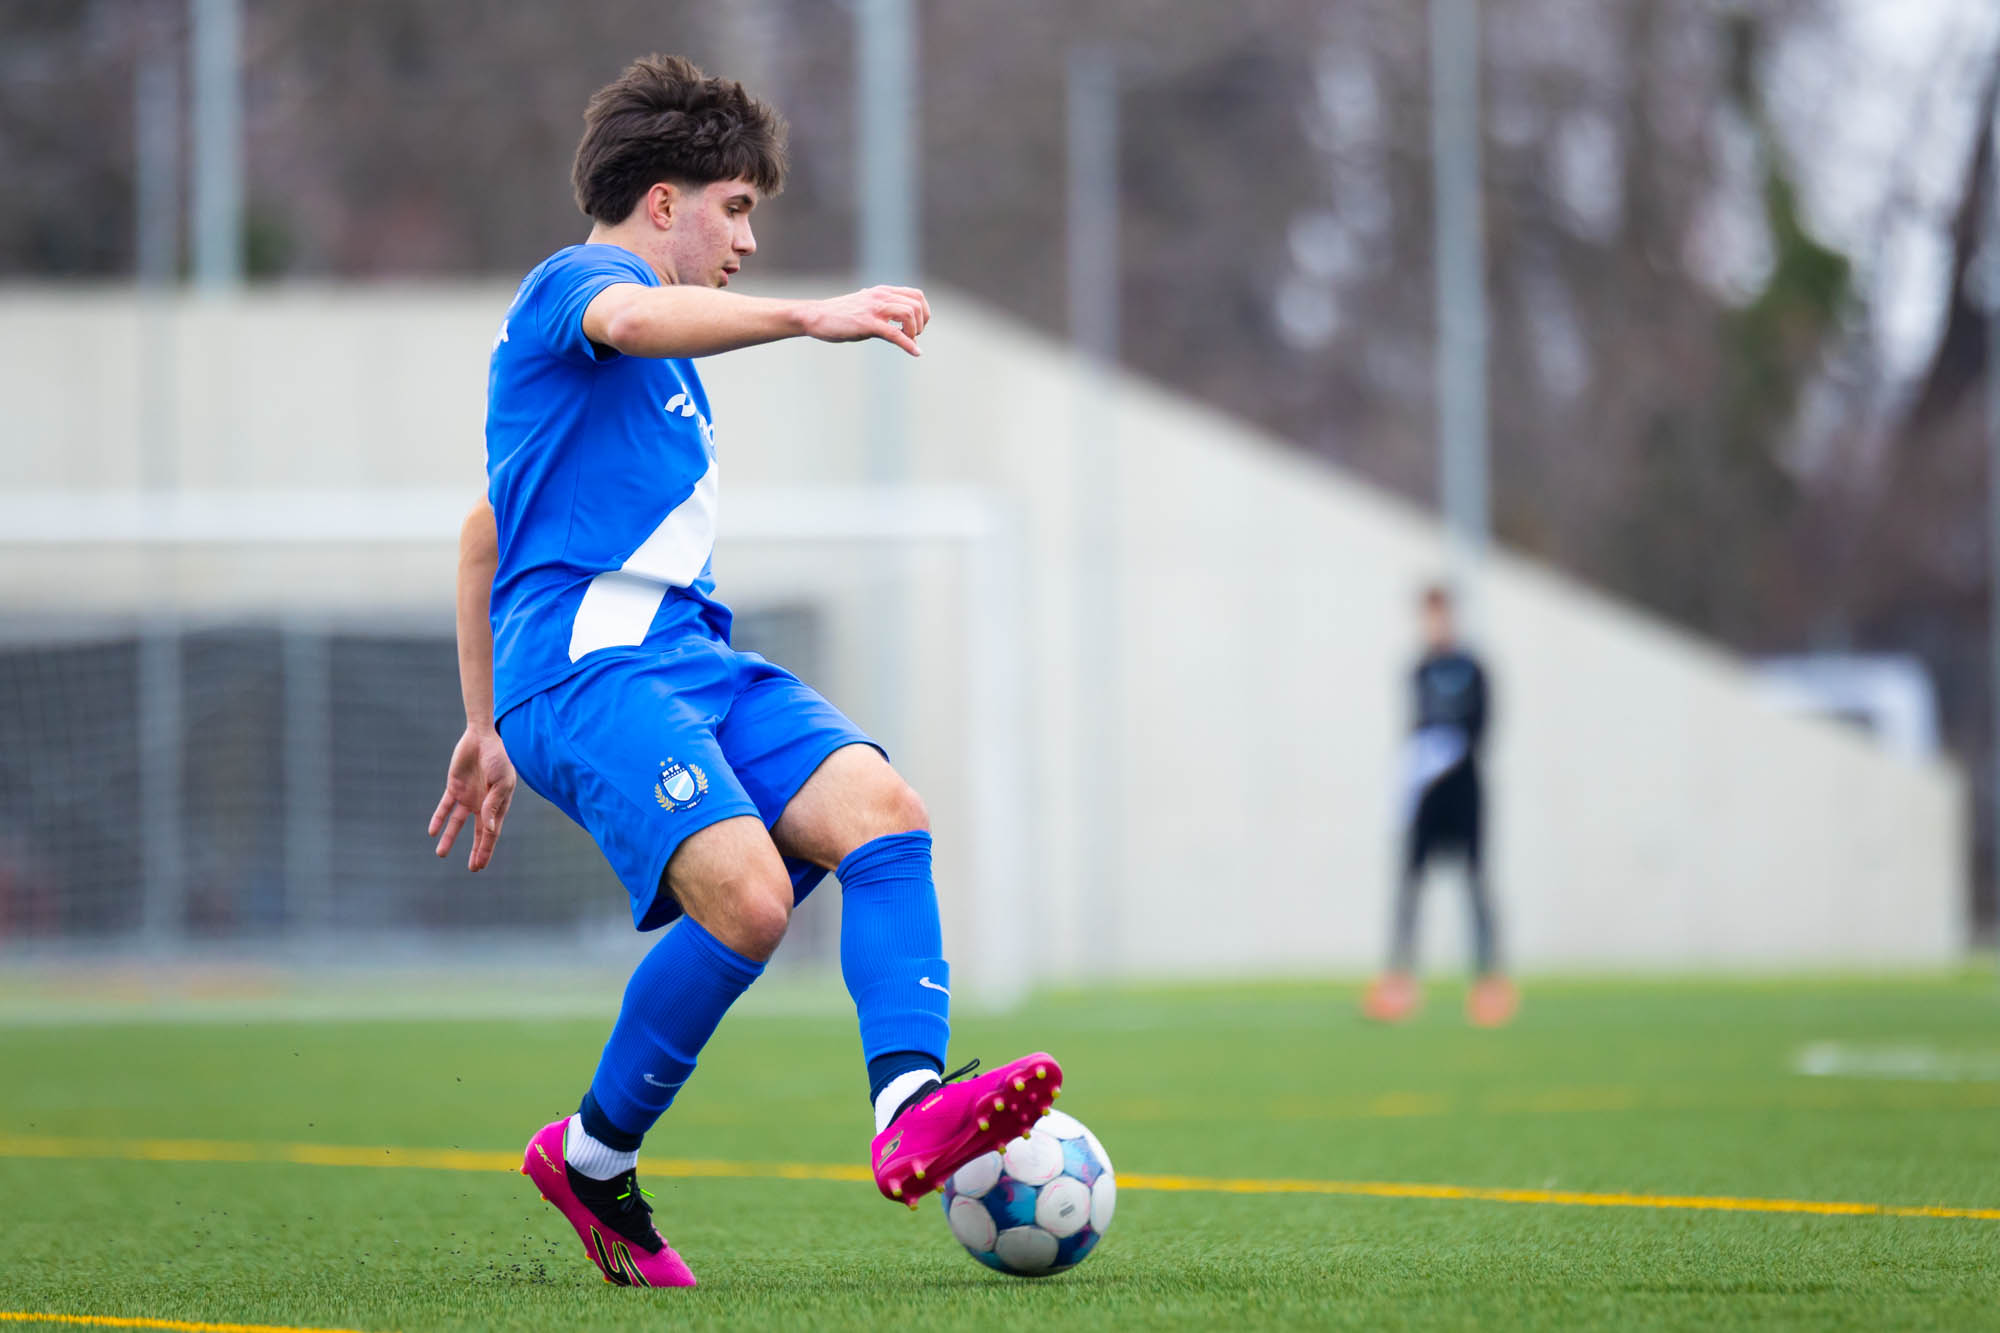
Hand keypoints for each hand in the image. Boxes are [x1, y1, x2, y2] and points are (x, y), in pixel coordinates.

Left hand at [428, 725, 515, 871]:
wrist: (483, 737)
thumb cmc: (499, 758)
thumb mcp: (500, 782)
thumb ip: (493, 806)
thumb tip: (488, 829)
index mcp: (498, 805)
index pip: (491, 832)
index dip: (486, 849)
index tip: (479, 865)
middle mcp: (483, 804)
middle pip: (478, 832)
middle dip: (476, 850)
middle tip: (473, 868)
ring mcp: (468, 796)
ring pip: (458, 823)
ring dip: (450, 838)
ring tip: (441, 853)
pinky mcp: (454, 788)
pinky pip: (445, 807)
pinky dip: (439, 818)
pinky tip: (432, 831)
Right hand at [800, 285, 931, 355]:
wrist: (815, 316)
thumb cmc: (837, 314)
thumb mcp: (863, 306)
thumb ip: (878, 308)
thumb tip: (887, 317)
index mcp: (882, 292)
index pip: (916, 295)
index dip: (924, 312)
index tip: (917, 327)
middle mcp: (881, 296)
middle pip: (916, 304)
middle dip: (921, 323)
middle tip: (913, 336)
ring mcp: (874, 309)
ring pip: (909, 314)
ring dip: (914, 332)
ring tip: (907, 342)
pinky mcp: (868, 324)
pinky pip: (895, 333)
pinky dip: (908, 344)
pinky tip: (915, 353)